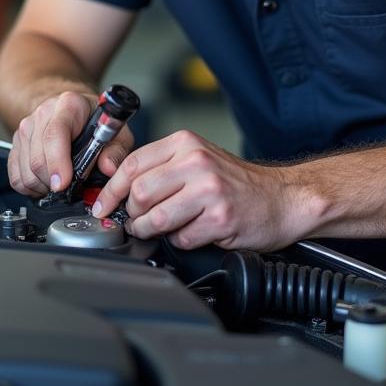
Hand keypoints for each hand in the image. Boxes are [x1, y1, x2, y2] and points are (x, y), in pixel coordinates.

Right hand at [7, 90, 135, 196]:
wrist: (72, 107)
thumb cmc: (94, 120)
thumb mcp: (115, 131)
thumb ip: (116, 150)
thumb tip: (108, 168)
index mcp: (69, 105)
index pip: (55, 134)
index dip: (57, 162)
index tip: (63, 183)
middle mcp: (43, 113)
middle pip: (38, 158)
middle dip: (54, 182)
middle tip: (70, 186)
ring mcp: (27, 126)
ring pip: (26, 170)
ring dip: (43, 186)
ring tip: (60, 181)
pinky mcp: (16, 141)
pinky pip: (15, 175)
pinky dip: (30, 187)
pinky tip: (45, 181)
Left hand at [91, 129, 302, 249]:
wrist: (282, 198)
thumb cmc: (236, 182)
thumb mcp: (198, 159)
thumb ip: (163, 167)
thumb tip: (121, 188)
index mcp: (185, 143)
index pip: (132, 163)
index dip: (111, 189)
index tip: (103, 205)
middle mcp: (196, 162)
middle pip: (139, 192)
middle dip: (131, 213)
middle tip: (136, 221)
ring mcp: (209, 190)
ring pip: (155, 217)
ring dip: (150, 231)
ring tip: (160, 230)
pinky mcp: (220, 218)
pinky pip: (181, 238)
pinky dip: (181, 242)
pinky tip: (193, 233)